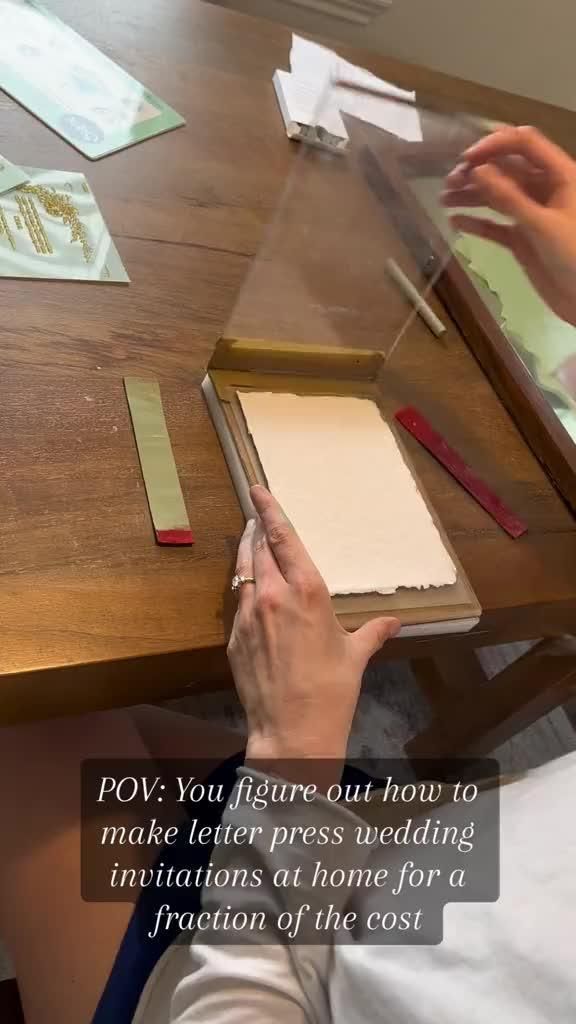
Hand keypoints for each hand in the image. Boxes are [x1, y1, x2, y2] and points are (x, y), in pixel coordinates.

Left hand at [227, 485, 399, 767]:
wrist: (292, 731)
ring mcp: (248, 616)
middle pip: (258, 548)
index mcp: (307, 591)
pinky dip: (245, 591)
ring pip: (243, 572)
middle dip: (256, 529)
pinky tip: (252, 594)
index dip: (269, 510)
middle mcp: (273, 595)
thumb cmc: (331, 692)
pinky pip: (238, 603)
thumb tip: (393, 623)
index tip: (257, 490)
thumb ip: (373, 631)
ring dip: (246, 555)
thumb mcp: (355, 655)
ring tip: (250, 543)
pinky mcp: (234, 638)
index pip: (283, 538)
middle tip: (256, 516)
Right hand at [442, 126, 575, 326]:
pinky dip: (477, 222)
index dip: (495, 144)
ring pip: (498, 196)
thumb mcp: (542, 225)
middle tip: (449, 182)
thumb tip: (477, 171)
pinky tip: (456, 221)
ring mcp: (531, 214)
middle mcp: (544, 188)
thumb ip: (510, 198)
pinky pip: (495, 225)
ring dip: (472, 195)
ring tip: (445, 199)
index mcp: (560, 174)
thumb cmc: (574, 255)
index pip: (525, 143)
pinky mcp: (522, 238)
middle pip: (507, 167)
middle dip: (477, 170)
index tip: (466, 159)